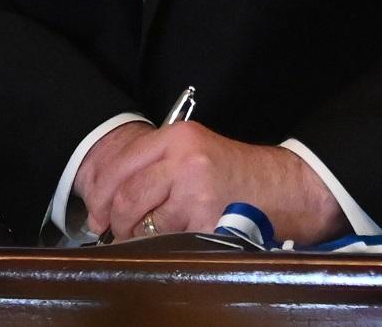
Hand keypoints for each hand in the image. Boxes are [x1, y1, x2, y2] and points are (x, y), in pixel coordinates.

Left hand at [76, 120, 346, 244]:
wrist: (284, 188)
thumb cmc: (239, 174)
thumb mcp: (198, 151)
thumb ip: (158, 163)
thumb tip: (110, 196)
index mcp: (180, 137)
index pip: (121, 163)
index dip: (102, 192)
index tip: (98, 211)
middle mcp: (186, 159)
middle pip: (127, 195)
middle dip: (116, 220)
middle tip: (117, 231)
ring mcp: (196, 190)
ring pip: (143, 221)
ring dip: (138, 236)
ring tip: (148, 236)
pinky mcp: (206, 219)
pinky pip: (166, 239)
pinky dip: (163, 245)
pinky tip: (174, 240)